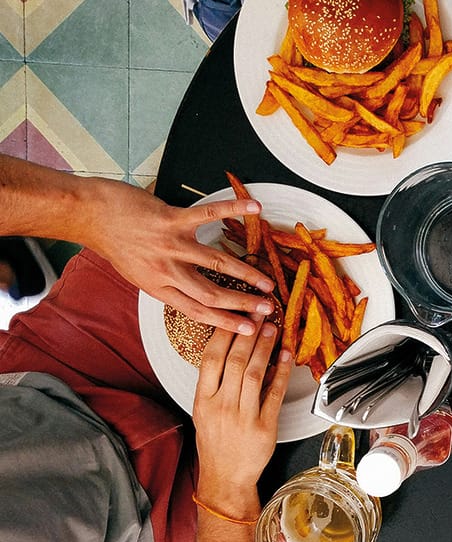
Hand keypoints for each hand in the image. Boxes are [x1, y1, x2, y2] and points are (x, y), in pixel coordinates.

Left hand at [82, 178, 275, 334]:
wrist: (90, 215)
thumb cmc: (114, 243)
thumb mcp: (138, 274)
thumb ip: (166, 283)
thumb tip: (192, 292)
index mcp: (158, 287)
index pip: (197, 311)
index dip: (226, 322)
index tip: (249, 329)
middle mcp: (166, 270)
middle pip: (212, 293)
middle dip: (243, 303)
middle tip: (268, 309)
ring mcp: (170, 244)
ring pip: (216, 263)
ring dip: (246, 273)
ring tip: (268, 281)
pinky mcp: (171, 219)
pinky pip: (208, 215)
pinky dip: (233, 209)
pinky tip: (255, 208)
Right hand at [192, 321, 292, 509]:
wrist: (225, 478)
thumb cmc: (216, 443)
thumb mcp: (204, 411)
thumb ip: (215, 383)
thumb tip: (234, 351)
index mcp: (203, 400)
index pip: (211, 358)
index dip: (224, 333)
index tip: (235, 315)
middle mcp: (221, 406)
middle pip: (235, 361)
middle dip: (248, 333)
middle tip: (258, 313)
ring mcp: (243, 417)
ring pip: (255, 373)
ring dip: (265, 347)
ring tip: (272, 328)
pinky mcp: (264, 427)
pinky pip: (275, 394)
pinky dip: (282, 373)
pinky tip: (286, 356)